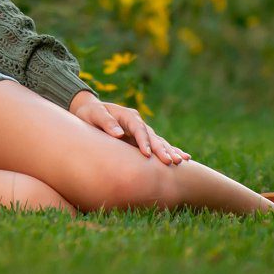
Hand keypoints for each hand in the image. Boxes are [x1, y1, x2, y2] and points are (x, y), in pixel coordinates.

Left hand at [70, 88, 188, 165]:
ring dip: (169, 150)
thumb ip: (106, 123)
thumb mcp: (94, 115)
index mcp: (127, 115)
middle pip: (152, 136)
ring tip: (182, 161)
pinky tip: (184, 158)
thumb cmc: (90, 114)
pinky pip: (157, 146)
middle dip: (161, 148)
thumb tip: (119, 134)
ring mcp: (141, 131)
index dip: (143, 141)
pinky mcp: (141, 140)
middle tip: (171, 161)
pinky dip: (170, 150)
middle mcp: (137, 122)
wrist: (90, 112)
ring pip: (158, 141)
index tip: (147, 154)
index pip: (137, 128)